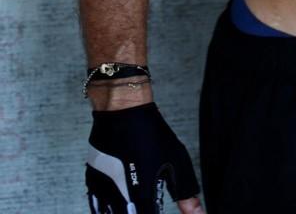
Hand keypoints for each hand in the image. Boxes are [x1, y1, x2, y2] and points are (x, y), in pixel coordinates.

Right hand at [85, 101, 205, 212]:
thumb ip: (186, 194)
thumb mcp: (176, 162)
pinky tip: (115, 207)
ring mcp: (101, 189)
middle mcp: (117, 197)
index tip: (158, 211)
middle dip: (137, 213)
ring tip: (134, 206)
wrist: (123, 110)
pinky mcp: (92, 180)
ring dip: (121, 212)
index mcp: (141, 195)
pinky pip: (96, 204)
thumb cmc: (151, 133)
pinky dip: (106, 209)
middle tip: (148, 208)